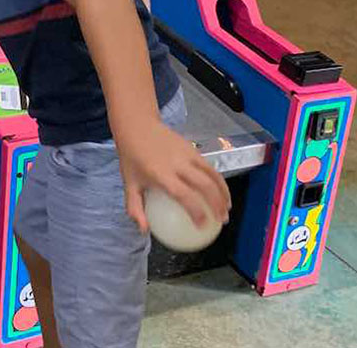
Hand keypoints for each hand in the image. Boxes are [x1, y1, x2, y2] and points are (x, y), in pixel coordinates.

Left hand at [116, 119, 230, 232]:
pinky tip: (221, 191)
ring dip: (224, 192)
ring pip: (212, 175)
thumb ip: (134, 207)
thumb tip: (143, 230)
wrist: (137, 126)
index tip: (203, 226)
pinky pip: (210, 166)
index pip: (184, 195)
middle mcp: (177, 163)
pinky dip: (219, 180)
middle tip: (222, 220)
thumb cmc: (132, 157)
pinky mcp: (192, 147)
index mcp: (160, 174)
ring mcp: (187, 153)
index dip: (197, 211)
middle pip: (205, 185)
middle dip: (218, 205)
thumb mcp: (129, 183)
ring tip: (227, 208)